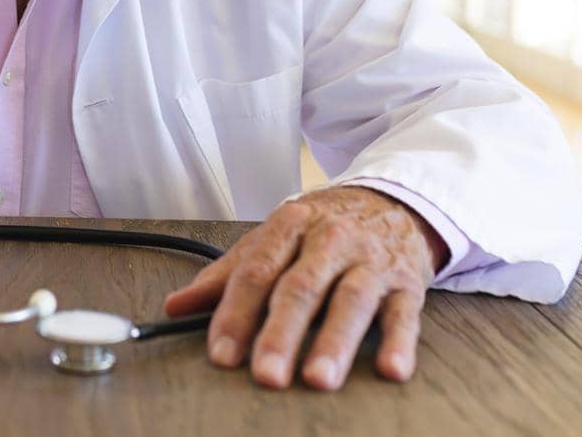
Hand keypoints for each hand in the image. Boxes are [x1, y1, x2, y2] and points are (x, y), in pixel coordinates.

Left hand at [163, 185, 445, 390]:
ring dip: (334, 342)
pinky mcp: (407, 283)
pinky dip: (399, 342)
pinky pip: (404, 314)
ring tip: (318, 379)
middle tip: (266, 374)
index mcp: (291, 224)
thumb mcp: (273, 240)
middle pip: (301, 287)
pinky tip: (390, 370)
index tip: (221, 354)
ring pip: (352, 300)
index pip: (257, 271)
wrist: (391, 201)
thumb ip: (226, 275)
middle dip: (281, 333)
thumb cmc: (322, 228)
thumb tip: (174, 306)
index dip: (236, 313)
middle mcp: (331, 239)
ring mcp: (371, 259)